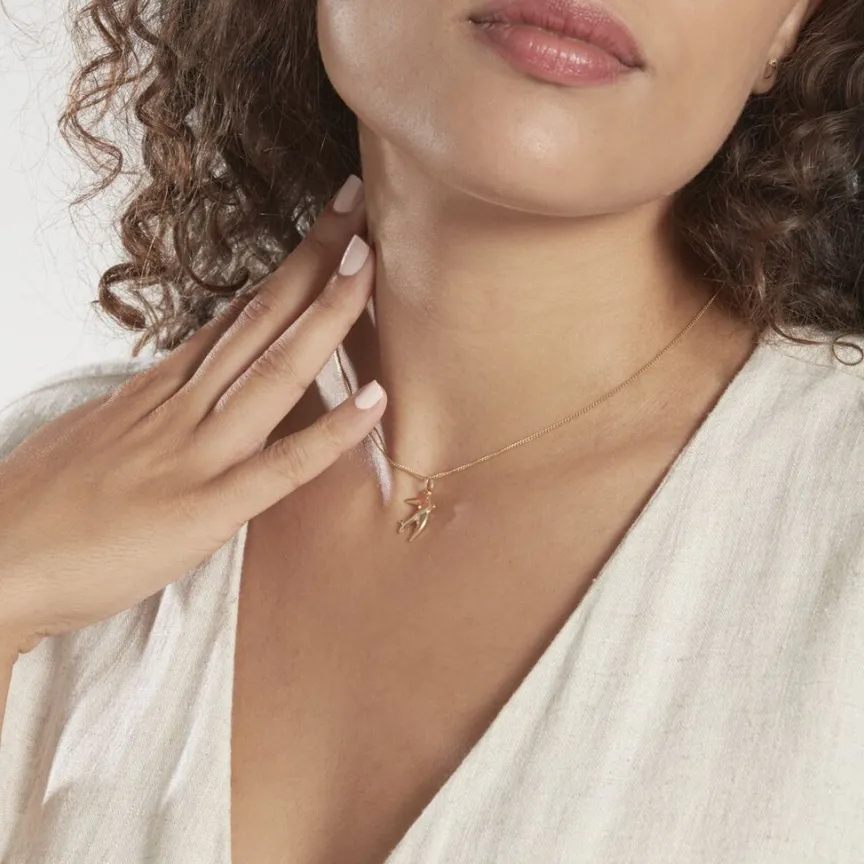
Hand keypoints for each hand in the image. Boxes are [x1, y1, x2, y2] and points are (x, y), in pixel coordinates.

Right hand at [0, 175, 384, 652]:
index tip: (326, 230)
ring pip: (274, 372)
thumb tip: (184, 383)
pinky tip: (376, 401)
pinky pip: (280, 467)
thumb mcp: (97, 429)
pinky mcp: (204, 509)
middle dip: (314, 260)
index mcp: (159, 388)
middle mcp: (181, 405)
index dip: (287, 270)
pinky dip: (331, 433)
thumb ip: (150, 404)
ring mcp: (194, 453)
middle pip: (260, 319)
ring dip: (327, 316)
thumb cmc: (39, 501)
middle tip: (360, 205)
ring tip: (370, 264)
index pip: (238, 315)